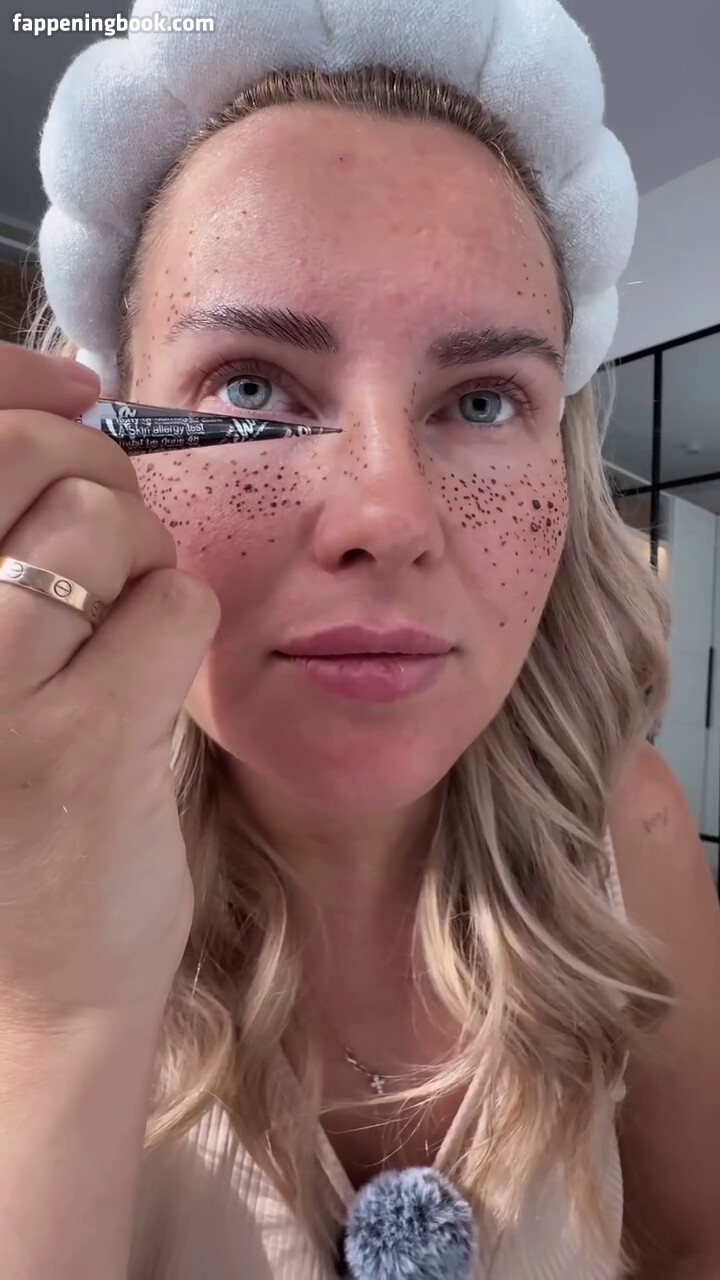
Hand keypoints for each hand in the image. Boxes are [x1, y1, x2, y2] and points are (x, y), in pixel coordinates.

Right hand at [0, 345, 219, 1016]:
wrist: (25, 996)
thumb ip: (1, 551)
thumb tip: (63, 409)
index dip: (16, 384)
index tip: (73, 386)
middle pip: (32, 457)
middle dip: (96, 472)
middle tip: (111, 531)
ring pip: (108, 520)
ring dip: (141, 558)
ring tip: (121, 625)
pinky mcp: (83, 745)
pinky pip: (174, 602)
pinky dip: (179, 626)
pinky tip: (146, 686)